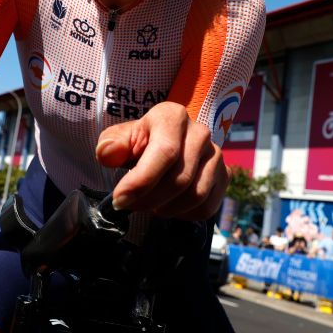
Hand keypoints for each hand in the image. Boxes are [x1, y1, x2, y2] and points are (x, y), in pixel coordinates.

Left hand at [95, 101, 227, 220]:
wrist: (164, 144)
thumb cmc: (139, 143)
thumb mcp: (119, 139)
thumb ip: (111, 145)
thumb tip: (107, 154)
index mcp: (172, 116)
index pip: (165, 152)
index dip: (141, 181)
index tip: (120, 199)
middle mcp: (200, 132)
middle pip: (179, 179)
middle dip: (149, 199)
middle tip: (130, 205)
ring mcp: (216, 154)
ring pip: (195, 196)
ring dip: (166, 209)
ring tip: (149, 204)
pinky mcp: (224, 175)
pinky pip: (207, 207)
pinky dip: (183, 215)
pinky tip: (168, 206)